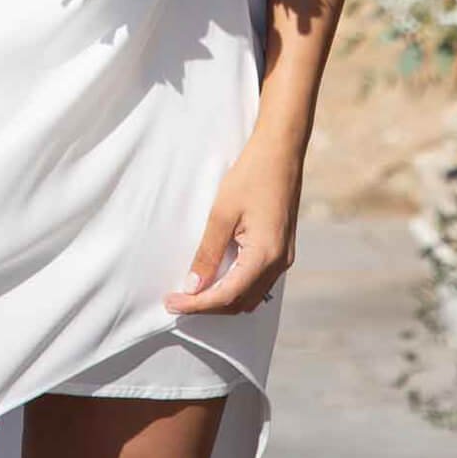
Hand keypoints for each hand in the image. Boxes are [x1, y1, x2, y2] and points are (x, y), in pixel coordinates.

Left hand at [163, 126, 303, 316]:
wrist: (281, 151)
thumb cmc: (252, 175)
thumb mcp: (222, 212)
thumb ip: (208, 252)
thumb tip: (193, 285)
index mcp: (265, 255)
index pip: (226, 295)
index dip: (197, 304)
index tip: (172, 303)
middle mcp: (279, 263)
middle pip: (240, 302)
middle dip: (208, 306)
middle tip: (178, 299)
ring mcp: (284, 257)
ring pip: (251, 295)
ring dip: (222, 298)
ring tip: (193, 291)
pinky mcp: (282, 249)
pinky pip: (258, 280)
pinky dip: (236, 285)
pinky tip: (217, 276)